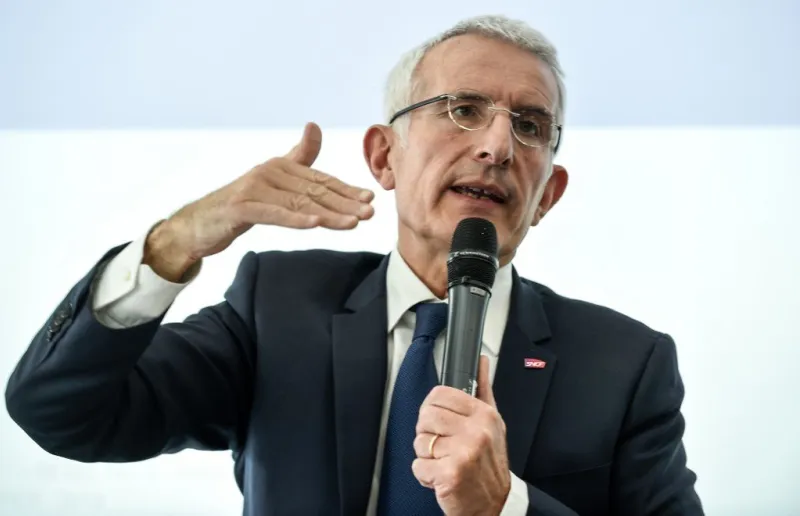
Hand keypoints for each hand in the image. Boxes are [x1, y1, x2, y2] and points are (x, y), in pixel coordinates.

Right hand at [144, 122, 374, 280]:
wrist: (199, 223)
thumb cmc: (241, 204)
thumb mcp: (272, 183)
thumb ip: (296, 159)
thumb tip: (314, 126)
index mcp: (280, 167)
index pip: (320, 180)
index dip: (346, 190)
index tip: (369, 200)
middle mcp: (269, 172)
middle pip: (314, 191)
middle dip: (344, 204)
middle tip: (369, 213)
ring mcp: (254, 188)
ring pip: (299, 203)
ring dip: (328, 214)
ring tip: (352, 223)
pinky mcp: (240, 207)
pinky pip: (273, 214)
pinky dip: (295, 219)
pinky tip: (315, 225)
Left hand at [412, 356, 511, 515]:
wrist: (494, 505)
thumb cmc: (488, 466)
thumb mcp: (492, 425)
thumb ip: (483, 390)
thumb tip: (481, 361)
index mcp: (484, 415)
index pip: (440, 394)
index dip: (433, 409)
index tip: (440, 422)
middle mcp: (477, 431)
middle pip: (426, 416)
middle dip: (428, 434)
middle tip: (443, 447)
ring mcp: (465, 452)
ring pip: (419, 441)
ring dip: (426, 456)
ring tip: (444, 463)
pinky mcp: (451, 474)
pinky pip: (418, 465)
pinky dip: (425, 475)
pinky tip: (441, 477)